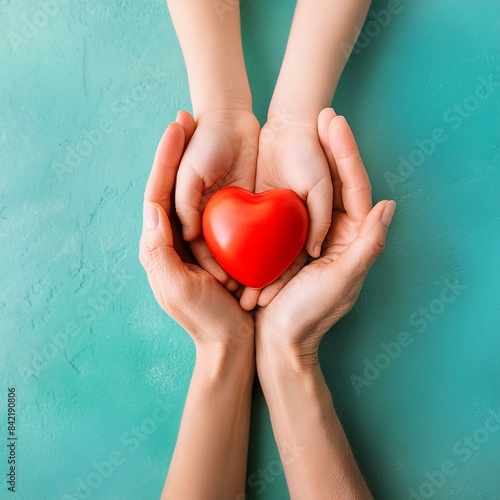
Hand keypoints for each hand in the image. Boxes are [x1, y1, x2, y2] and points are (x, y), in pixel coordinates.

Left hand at [139, 112, 253, 348]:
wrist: (233, 343)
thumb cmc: (205, 319)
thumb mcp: (177, 288)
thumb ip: (159, 251)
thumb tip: (151, 210)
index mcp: (159, 246)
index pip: (156, 194)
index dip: (163, 159)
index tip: (176, 127)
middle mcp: (174, 239)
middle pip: (171, 187)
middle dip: (175, 152)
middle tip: (186, 118)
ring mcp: (198, 240)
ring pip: (192, 194)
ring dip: (193, 162)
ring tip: (201, 130)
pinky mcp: (219, 245)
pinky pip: (216, 210)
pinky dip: (217, 185)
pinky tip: (227, 162)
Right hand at [174, 107, 259, 290]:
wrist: (230, 116)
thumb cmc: (205, 142)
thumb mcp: (189, 173)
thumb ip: (185, 204)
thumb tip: (187, 235)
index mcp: (188, 212)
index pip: (198, 249)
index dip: (209, 266)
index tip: (224, 283)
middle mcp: (207, 216)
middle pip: (217, 253)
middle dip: (229, 274)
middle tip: (244, 295)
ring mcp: (228, 211)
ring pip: (236, 246)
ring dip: (245, 266)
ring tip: (257, 289)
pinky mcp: (248, 204)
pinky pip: (254, 230)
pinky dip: (260, 247)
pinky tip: (270, 264)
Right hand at [256, 109, 395, 362]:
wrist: (278, 341)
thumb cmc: (310, 314)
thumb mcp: (343, 281)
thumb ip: (367, 245)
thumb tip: (387, 204)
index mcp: (353, 239)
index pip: (356, 188)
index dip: (347, 153)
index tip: (334, 121)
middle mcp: (336, 233)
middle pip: (337, 183)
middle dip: (330, 149)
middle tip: (321, 115)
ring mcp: (311, 235)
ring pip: (313, 191)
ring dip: (310, 160)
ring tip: (304, 128)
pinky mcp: (289, 242)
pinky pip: (290, 209)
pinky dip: (287, 185)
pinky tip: (279, 161)